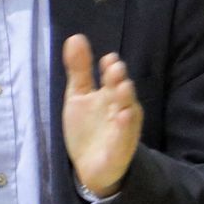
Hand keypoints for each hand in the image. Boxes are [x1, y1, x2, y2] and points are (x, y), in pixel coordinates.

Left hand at [62, 34, 141, 197]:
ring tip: (122, 87)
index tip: (107, 58)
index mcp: (110, 94)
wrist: (89, 166)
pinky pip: (125, 137)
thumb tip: (75, 37)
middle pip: (122, 91)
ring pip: (128, 111)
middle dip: (120, 80)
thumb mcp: (78, 96)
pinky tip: (123, 116)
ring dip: (126, 99)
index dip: (111, 68)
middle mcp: (120, 108)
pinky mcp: (121, 148)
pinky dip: (126, 127)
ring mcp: (123, 128)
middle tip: (115, 68)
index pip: (112, 77)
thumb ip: (79, 69)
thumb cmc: (88, 127)